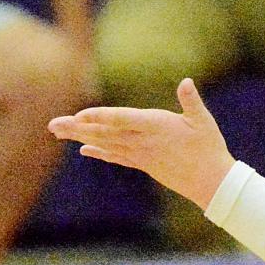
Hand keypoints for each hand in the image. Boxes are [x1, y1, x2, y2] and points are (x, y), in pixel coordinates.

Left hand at [48, 79, 235, 209]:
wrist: (211, 182)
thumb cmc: (209, 149)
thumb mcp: (204, 121)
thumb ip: (192, 101)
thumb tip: (186, 82)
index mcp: (157, 126)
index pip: (123, 119)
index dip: (100, 116)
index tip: (79, 115)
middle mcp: (143, 141)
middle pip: (106, 133)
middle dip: (78, 128)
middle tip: (53, 125)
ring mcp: (141, 154)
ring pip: (106, 144)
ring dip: (81, 138)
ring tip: (59, 132)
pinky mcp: (144, 164)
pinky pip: (117, 157)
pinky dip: (100, 152)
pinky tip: (84, 150)